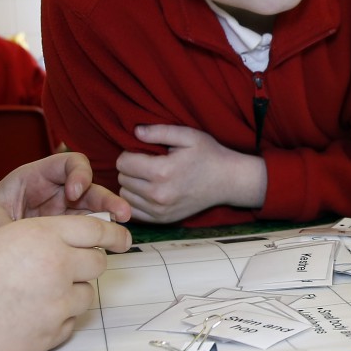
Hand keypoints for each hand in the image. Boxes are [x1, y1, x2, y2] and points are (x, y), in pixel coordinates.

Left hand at [0, 152, 131, 248]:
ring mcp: (60, 214)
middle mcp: (53, 192)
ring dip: (110, 222)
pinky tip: (106, 252)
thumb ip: (7, 230)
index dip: (79, 173)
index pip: (69, 163)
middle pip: (89, 188)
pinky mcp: (62, 234)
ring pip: (93, 213)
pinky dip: (98, 241)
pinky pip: (86, 234)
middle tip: (121, 215)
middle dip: (107, 199)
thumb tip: (24, 246)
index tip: (74, 194)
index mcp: (34, 178)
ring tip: (123, 239)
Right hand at [0, 214, 130, 350]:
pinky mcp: (52, 334)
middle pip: (97, 263)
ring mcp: (58, 302)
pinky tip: (26, 320)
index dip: (112, 234)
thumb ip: (37, 244)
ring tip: (33, 299)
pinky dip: (56, 321)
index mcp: (41, 234)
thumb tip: (69, 252)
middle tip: (65, 272)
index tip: (122, 240)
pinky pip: (70, 324)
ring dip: (70, 296)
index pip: (94, 230)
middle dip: (86, 267)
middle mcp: (57, 264)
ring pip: (86, 296)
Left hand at [117, 125, 264, 223]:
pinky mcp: (163, 220)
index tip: (142, 152)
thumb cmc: (208, 155)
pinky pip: (134, 211)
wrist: (228, 181)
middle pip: (122, 179)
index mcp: (162, 172)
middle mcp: (158, 194)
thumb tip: (135, 131)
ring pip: (125, 195)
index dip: (129, 153)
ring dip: (131, 185)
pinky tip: (148, 191)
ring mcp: (160, 210)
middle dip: (130, 169)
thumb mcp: (188, 135)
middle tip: (146, 163)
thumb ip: (159, 131)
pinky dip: (136, 201)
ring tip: (147, 177)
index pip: (123, 163)